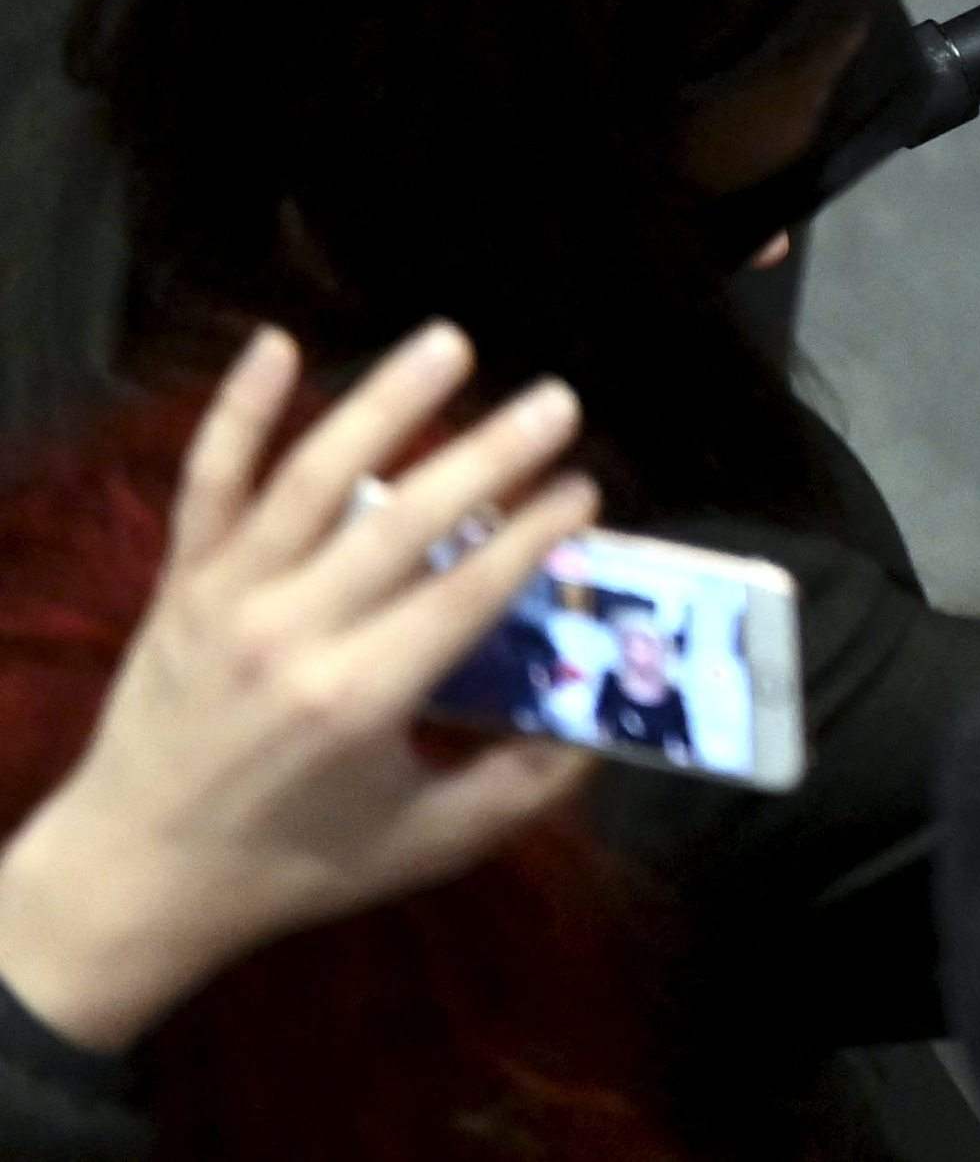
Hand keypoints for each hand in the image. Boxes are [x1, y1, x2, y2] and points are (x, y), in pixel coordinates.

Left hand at [0, 327, 593, 1053]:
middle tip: (557, 401)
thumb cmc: (288, 864)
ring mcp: (226, 599)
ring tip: (449, 343)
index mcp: (359, 699)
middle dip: (492, 454)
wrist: (130, 877)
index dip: (535, 534)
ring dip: (384, 404)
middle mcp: (293, 635)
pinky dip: (237, 411)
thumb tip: (608, 728)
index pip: (468, 592)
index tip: (586, 492)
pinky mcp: (179, 583)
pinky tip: (277, 343)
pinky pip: (208, 483)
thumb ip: (520, 789)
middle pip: (407, 520)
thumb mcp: (421, 844)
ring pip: (313, 480)